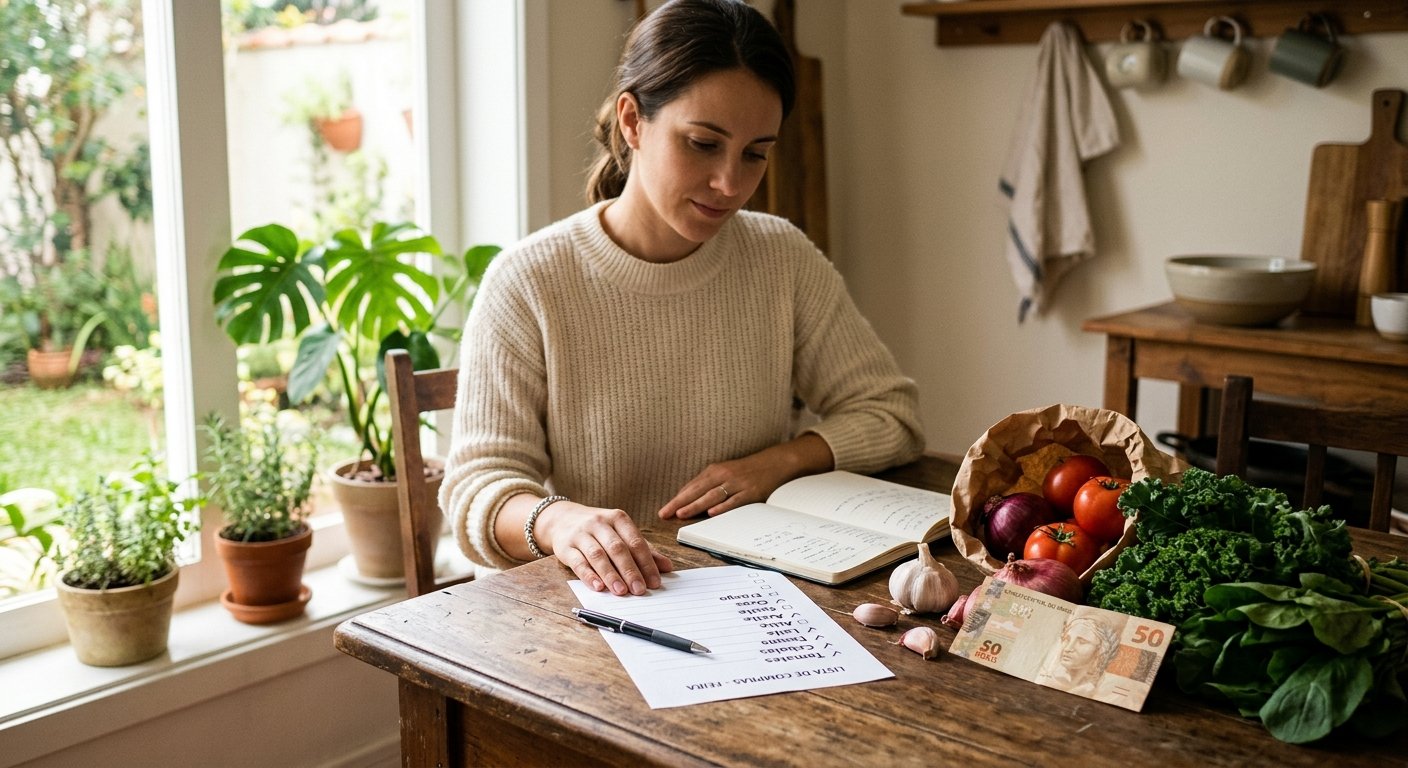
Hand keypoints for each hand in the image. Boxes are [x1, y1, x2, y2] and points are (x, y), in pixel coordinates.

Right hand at [535, 500, 671, 595]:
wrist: (561, 518)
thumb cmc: (598, 529)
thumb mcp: (621, 533)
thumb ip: (643, 549)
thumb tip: (667, 567)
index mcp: (617, 518)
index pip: (635, 541)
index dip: (646, 562)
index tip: (655, 581)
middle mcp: (599, 523)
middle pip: (617, 548)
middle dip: (630, 571)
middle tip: (639, 590)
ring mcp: (581, 534)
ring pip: (598, 555)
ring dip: (611, 575)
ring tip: (621, 591)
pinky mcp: (565, 547)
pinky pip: (578, 562)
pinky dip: (588, 575)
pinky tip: (598, 587)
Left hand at [657, 434, 834, 519]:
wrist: (774, 462)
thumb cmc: (745, 470)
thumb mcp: (724, 473)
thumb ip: (706, 485)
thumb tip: (686, 498)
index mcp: (714, 471)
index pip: (691, 487)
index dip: (676, 499)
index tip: (663, 511)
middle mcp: (723, 475)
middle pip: (697, 491)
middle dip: (680, 503)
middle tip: (665, 514)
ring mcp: (737, 483)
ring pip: (712, 496)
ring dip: (696, 505)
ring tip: (682, 513)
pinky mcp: (751, 492)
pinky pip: (734, 500)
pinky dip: (723, 506)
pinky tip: (712, 513)